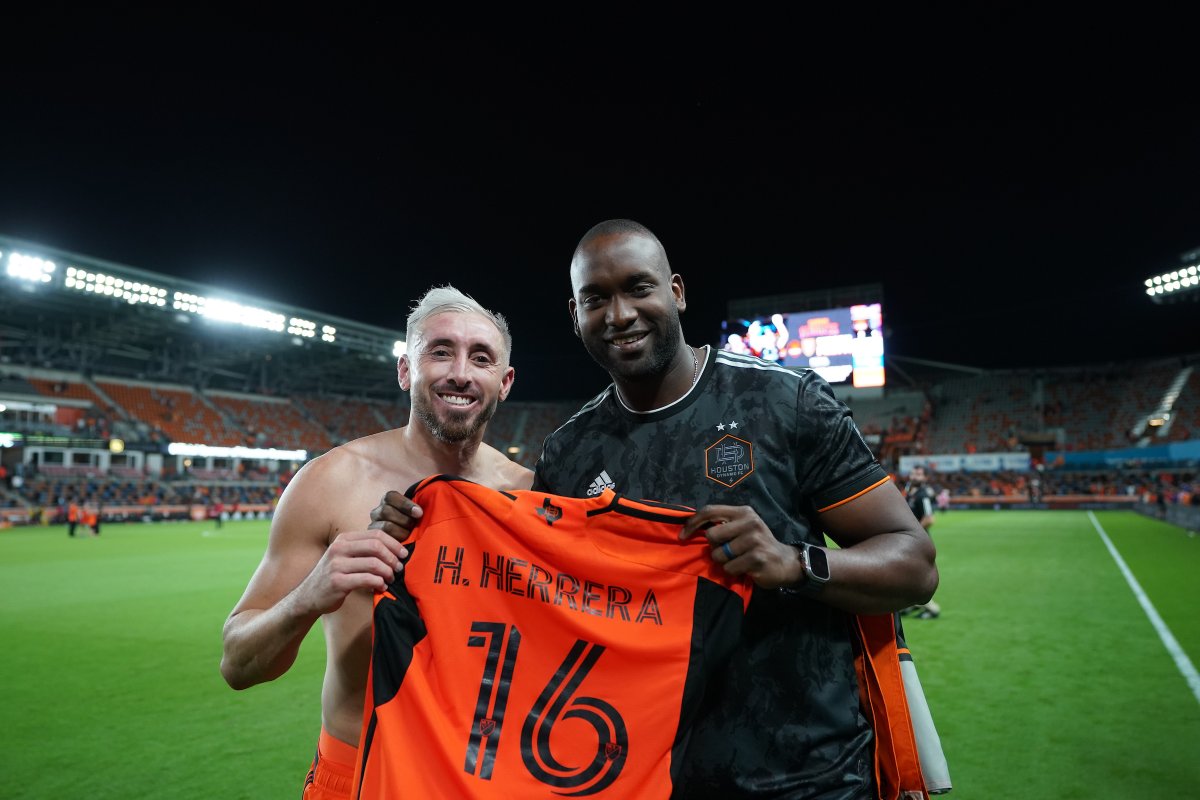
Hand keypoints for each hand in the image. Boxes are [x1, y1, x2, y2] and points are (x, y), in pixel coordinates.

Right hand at [294, 529, 408, 615]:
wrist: (308, 597)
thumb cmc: (333, 576)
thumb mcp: (345, 557)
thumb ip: (364, 550)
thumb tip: (394, 549)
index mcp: (344, 539)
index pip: (375, 534)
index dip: (393, 543)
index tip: (403, 554)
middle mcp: (339, 549)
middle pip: (376, 546)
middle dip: (392, 557)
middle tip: (399, 568)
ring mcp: (336, 565)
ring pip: (373, 564)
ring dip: (387, 572)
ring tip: (390, 579)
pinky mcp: (337, 582)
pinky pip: (367, 579)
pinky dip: (379, 583)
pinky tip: (381, 587)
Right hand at [367, 490, 423, 538]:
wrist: (404, 543)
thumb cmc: (413, 523)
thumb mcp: (416, 512)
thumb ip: (417, 508)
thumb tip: (422, 510)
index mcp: (387, 500)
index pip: (391, 497)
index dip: (405, 504)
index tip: (419, 513)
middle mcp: (377, 511)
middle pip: (386, 511)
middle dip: (404, 520)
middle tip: (414, 526)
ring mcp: (373, 526)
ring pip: (385, 526)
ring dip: (401, 532)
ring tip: (409, 535)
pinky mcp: (374, 539)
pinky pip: (383, 540)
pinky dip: (396, 542)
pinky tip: (403, 544)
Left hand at [680, 505, 802, 589]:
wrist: (784, 561)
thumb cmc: (756, 544)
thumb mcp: (742, 527)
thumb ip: (722, 524)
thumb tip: (691, 528)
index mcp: (743, 512)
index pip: (710, 510)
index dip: (693, 523)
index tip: (683, 536)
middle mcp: (750, 522)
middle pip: (712, 535)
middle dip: (714, 547)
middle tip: (727, 551)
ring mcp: (754, 540)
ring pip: (719, 554)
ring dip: (724, 561)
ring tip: (738, 559)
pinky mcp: (757, 558)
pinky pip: (729, 568)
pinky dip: (732, 571)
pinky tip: (745, 568)